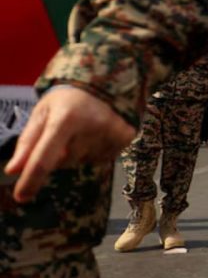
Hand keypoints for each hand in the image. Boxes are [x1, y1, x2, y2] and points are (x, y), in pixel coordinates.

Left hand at [4, 87, 133, 202]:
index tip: (22, 197)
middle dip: (59, 156)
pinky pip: (103, 158)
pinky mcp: (126, 136)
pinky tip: (96, 135)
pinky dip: (95, 152)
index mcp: (65, 119)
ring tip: (82, 131)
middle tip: (63, 135)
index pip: (44, 159)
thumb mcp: (42, 114)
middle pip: (65, 162)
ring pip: (84, 161)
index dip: (31, 180)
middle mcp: (91, 127)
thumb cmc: (67, 99)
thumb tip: (13, 170)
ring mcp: (112, 132)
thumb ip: (27, 143)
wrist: (106, 80)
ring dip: (78, 154)